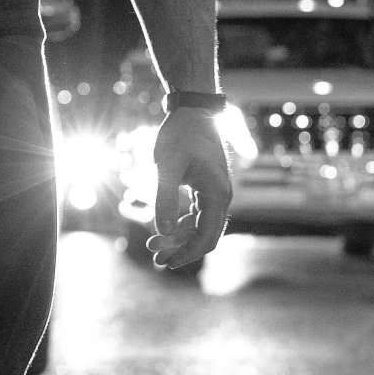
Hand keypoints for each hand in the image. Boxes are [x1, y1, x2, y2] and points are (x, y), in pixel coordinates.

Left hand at [150, 108, 232, 270]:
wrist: (192, 111)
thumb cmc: (180, 134)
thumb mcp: (166, 166)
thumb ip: (165, 198)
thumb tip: (163, 232)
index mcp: (217, 194)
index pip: (207, 236)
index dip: (188, 254)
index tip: (166, 263)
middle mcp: (221, 196)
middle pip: (205, 235)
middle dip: (180, 249)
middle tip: (154, 258)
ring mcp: (215, 193)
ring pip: (200, 226)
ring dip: (178, 238)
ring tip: (152, 246)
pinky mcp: (206, 188)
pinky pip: (197, 215)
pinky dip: (181, 224)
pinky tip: (162, 229)